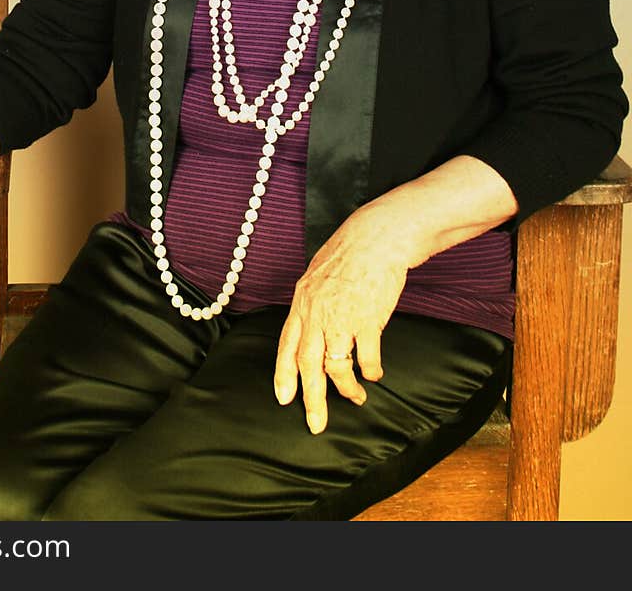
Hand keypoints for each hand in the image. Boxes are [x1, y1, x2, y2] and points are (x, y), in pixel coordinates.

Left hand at [273, 207, 414, 433]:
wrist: (377, 237)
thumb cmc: (350, 252)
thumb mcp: (318, 274)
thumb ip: (312, 302)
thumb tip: (311, 327)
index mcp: (302, 301)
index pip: (287, 344)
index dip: (284, 374)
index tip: (283, 398)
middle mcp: (317, 313)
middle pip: (308, 364)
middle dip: (311, 398)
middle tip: (316, 423)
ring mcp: (342, 317)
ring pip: (337, 366)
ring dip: (346, 388)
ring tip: (355, 397)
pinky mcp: (368, 320)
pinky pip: (367, 358)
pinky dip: (371, 371)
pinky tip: (375, 374)